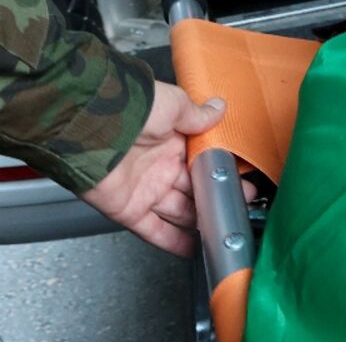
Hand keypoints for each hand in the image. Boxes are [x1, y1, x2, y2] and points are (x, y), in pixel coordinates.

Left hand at [82, 83, 236, 256]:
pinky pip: (155, 232)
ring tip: (224, 230)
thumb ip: (198, 115)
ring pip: (179, 212)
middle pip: (194, 190)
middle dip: (217, 199)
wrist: (93, 126)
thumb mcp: (174, 105)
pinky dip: (173, 242)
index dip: (222, 173)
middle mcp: (159, 167)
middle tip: (239, 207)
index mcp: (172, 141)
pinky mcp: (129, 210)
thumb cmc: (133, 109)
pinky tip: (193, 250)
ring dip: (200, 222)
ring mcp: (145, 190)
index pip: (203, 162)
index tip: (242, 181)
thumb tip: (217, 108)